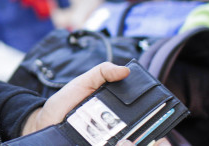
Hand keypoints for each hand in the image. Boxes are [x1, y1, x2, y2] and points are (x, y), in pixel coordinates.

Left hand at [20, 62, 171, 144]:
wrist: (42, 123)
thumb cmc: (64, 103)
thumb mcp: (82, 83)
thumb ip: (101, 73)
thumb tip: (125, 70)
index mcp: (119, 113)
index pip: (147, 120)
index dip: (160, 123)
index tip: (166, 124)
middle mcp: (118, 131)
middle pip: (144, 137)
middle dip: (154, 138)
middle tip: (160, 140)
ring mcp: (110, 141)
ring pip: (131, 145)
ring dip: (140, 143)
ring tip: (149, 142)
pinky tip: (126, 145)